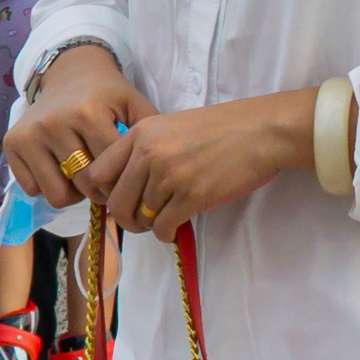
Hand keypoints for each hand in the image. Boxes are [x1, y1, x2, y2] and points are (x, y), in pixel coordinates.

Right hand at [5, 44, 141, 202]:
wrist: (70, 72)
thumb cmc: (106, 93)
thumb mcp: (133, 103)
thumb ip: (149, 132)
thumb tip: (160, 168)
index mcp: (88, 112)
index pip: (108, 168)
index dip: (121, 180)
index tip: (125, 178)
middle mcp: (54, 123)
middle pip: (83, 184)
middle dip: (99, 190)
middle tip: (104, 180)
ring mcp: (30, 135)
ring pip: (56, 194)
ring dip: (73, 192)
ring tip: (82, 175)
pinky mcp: (12, 144)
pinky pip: (32, 189)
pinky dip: (48, 186)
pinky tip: (59, 168)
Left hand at [88, 90, 316, 233]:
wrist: (262, 131)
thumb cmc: (222, 128)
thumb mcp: (172, 126)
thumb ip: (145, 150)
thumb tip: (125, 186)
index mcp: (141, 133)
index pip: (98, 173)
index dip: (105, 193)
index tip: (121, 199)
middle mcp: (149, 154)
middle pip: (116, 202)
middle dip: (127, 218)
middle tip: (142, 219)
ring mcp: (170, 176)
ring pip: (140, 217)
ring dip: (150, 225)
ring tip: (164, 220)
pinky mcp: (192, 196)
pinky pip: (163, 227)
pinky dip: (166, 234)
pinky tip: (176, 228)